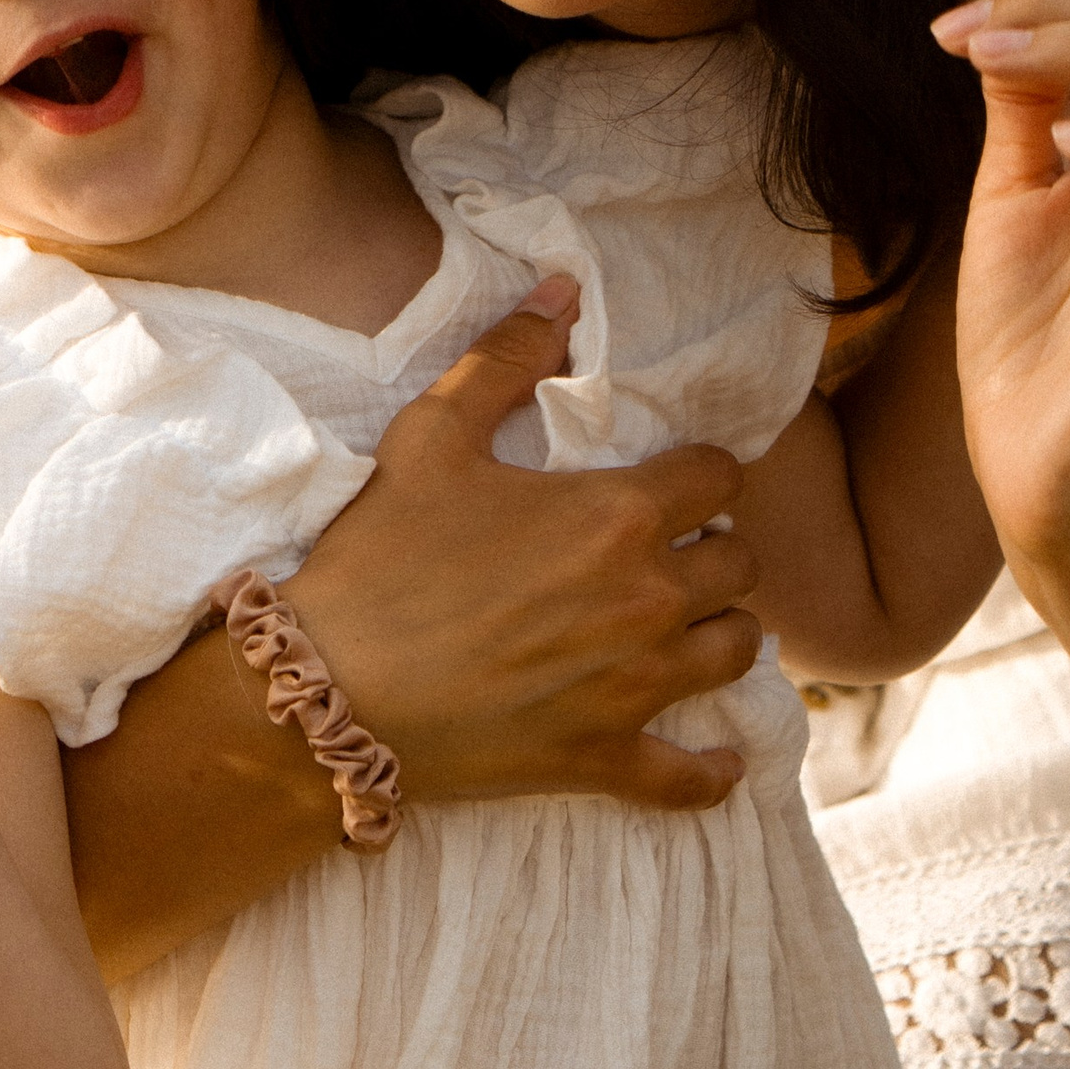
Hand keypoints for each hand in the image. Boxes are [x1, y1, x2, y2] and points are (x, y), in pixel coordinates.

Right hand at [285, 281, 764, 814]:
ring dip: (719, 636)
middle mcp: (647, 597)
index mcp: (618, 514)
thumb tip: (563, 291)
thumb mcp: (431, 437)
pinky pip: (691, 776)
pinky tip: (716, 759)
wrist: (328, 687)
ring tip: (684, 630)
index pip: (720, 476)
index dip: (699, 475)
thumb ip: (506, 356)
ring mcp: (634, 685)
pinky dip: (709, 769)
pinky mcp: (603, 757)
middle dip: (713, 553)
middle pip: (741, 566)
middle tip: (670, 556)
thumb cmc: (379, 557)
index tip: (671, 485)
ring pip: (737, 653)